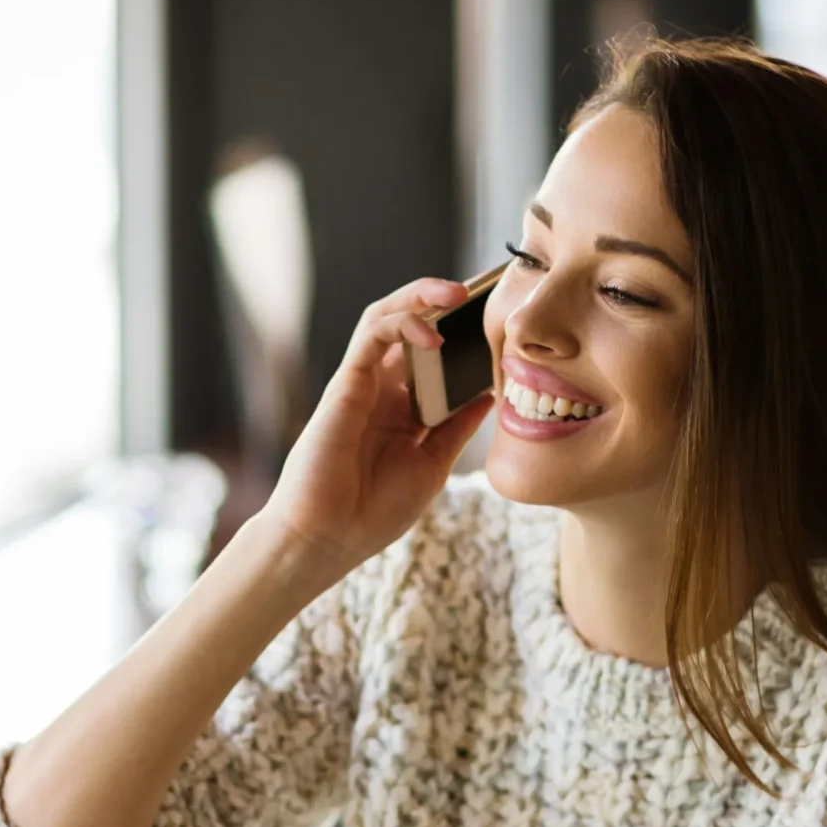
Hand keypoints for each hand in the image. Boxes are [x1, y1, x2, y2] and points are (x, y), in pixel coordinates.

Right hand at [260, 279, 499, 577]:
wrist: (328, 539)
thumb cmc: (373, 511)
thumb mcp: (432, 464)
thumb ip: (456, 426)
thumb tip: (492, 394)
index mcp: (404, 408)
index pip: (433, 352)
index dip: (462, 330)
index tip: (498, 318)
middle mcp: (383, 388)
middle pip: (412, 324)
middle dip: (444, 300)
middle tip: (484, 288)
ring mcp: (363, 383)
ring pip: (389, 317)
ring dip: (422, 297)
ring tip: (459, 292)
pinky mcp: (345, 384)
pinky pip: (372, 335)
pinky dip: (402, 323)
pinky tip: (432, 333)